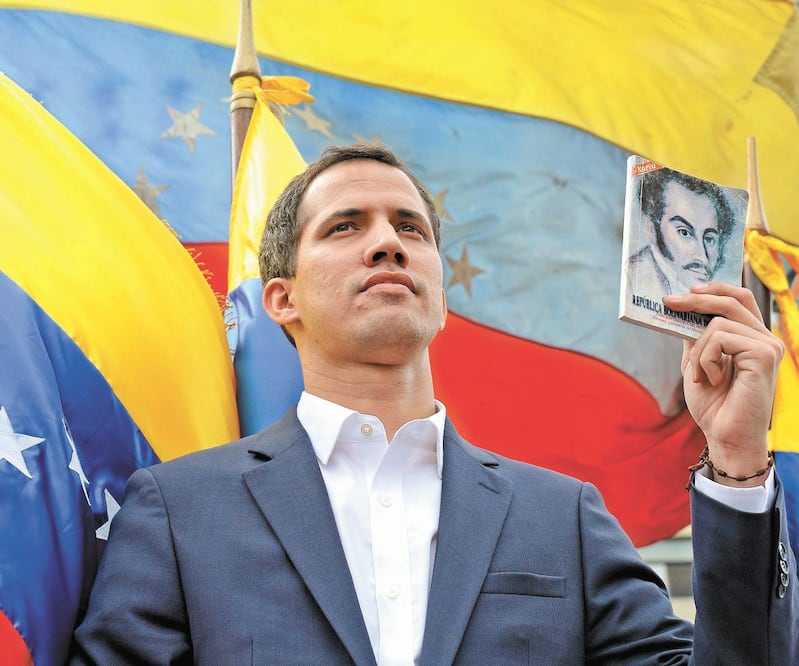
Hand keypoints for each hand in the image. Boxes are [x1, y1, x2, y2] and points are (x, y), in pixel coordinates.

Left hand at [664, 283, 782, 485]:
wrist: (724, 436)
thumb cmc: (714, 405)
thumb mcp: (696, 362)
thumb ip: (696, 337)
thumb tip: (684, 308)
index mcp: (752, 339)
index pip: (740, 299)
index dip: (716, 288)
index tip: (688, 288)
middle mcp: (765, 339)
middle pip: (732, 301)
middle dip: (696, 300)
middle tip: (669, 302)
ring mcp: (768, 346)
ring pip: (718, 323)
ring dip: (698, 350)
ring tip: (699, 376)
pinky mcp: (764, 355)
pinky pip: (721, 338)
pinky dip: (706, 358)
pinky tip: (711, 379)